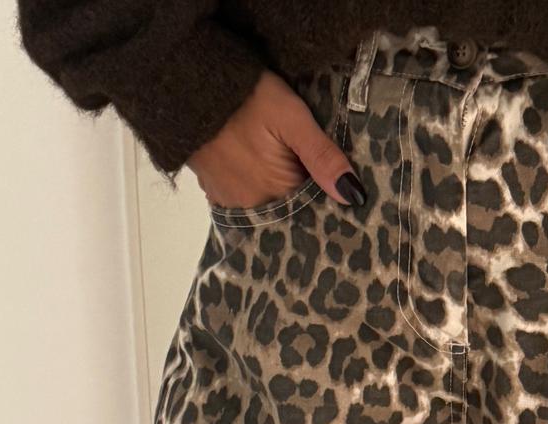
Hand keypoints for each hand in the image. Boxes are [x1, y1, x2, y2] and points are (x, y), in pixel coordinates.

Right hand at [188, 71, 365, 209]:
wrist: (194, 83)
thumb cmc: (248, 98)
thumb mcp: (293, 119)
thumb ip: (323, 157)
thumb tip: (354, 195)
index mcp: (274, 196)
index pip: (311, 216)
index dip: (327, 206)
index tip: (344, 201)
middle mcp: (251, 209)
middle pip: (289, 216)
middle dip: (306, 205)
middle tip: (320, 184)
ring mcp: (230, 203)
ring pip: (268, 210)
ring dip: (281, 199)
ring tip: (293, 178)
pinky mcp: (215, 193)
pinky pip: (246, 204)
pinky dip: (259, 194)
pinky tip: (266, 177)